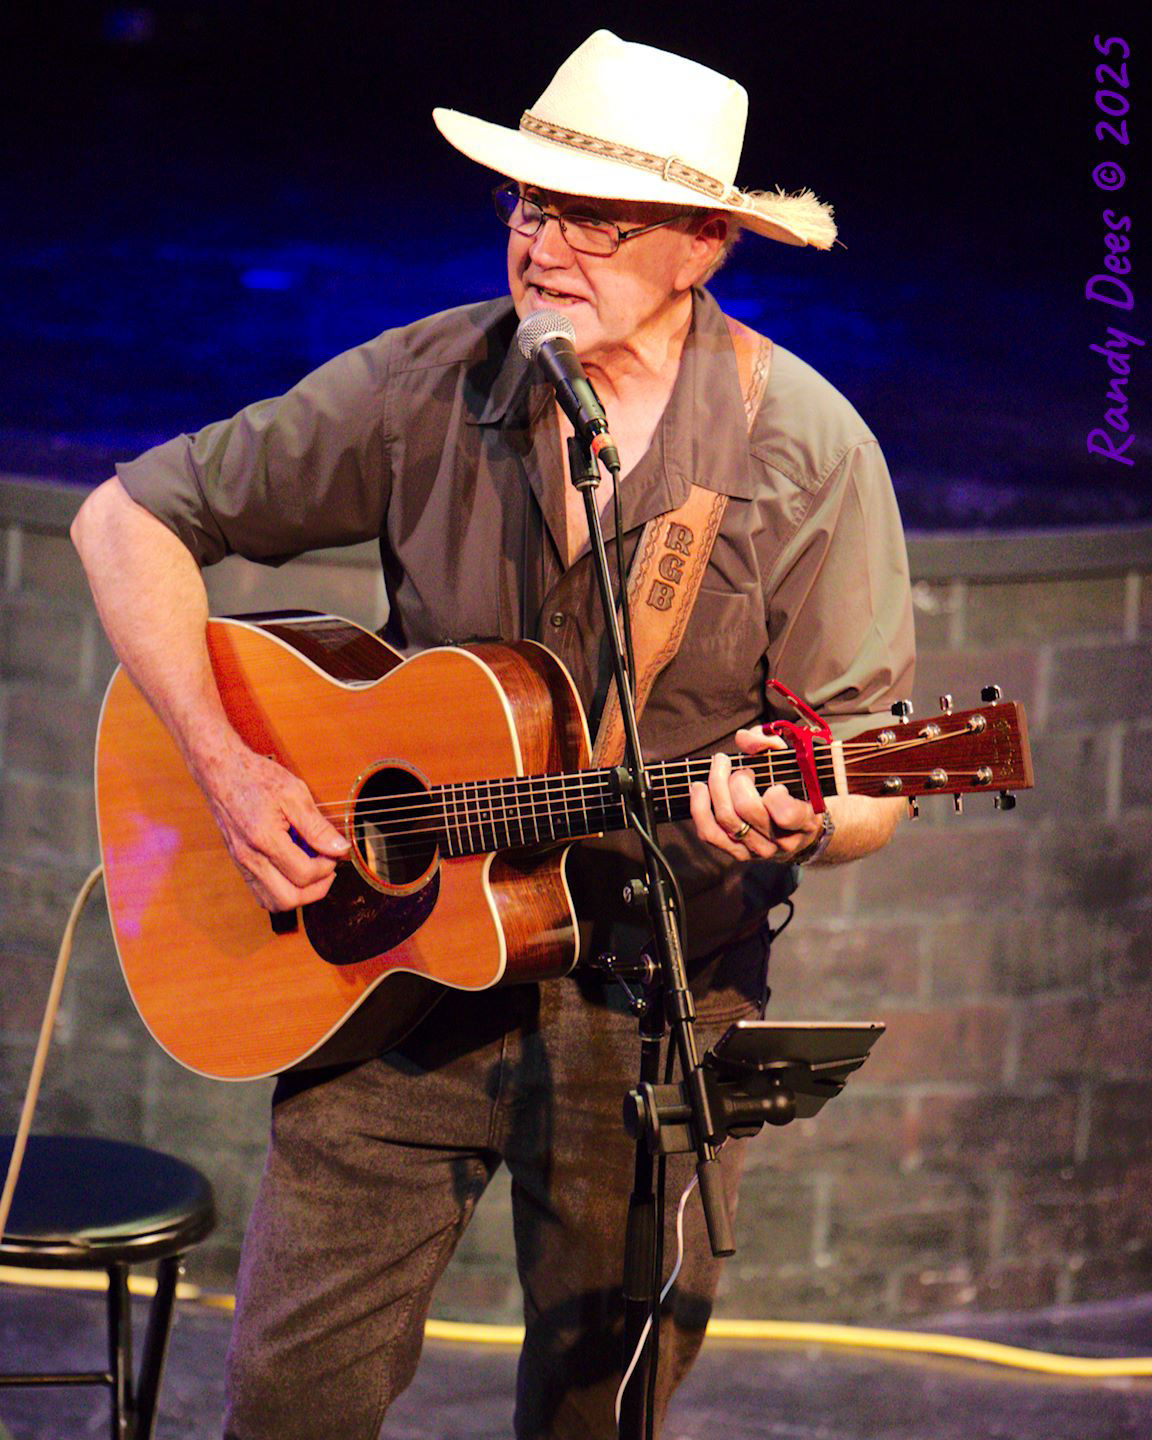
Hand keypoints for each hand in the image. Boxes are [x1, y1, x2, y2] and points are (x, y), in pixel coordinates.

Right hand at [191, 739, 350, 910]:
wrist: (221, 771)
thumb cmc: (256, 778)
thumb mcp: (295, 794)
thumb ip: (317, 826)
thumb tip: (340, 849)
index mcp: (264, 838)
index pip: (304, 874)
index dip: (327, 867)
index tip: (335, 851)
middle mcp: (249, 857)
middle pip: (288, 899)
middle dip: (316, 890)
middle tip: (328, 869)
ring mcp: (241, 863)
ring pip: (272, 902)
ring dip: (299, 895)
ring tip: (313, 871)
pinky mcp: (239, 863)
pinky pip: (261, 892)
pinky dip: (282, 890)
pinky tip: (294, 870)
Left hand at [689, 728, 822, 862]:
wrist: (797, 829)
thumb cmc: (793, 788)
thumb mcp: (792, 762)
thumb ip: (770, 743)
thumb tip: (744, 739)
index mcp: (803, 820)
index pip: (786, 815)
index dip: (775, 795)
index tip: (774, 784)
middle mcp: (781, 841)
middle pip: (747, 809)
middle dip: (738, 780)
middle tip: (741, 769)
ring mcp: (758, 850)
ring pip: (726, 819)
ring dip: (716, 787)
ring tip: (719, 768)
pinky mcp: (737, 853)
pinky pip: (710, 833)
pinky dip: (699, 808)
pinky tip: (699, 788)